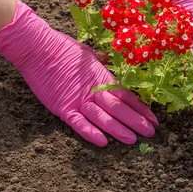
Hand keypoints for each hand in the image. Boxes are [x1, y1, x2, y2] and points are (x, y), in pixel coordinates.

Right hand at [0, 0, 157, 146]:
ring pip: (103, 118)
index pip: (127, 96)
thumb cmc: (64, 48)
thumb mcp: (89, 55)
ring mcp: (78, 100)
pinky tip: (103, 142)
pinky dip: (90, 133)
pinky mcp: (63, 108)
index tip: (153, 119)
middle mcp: (94, 91)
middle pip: (119, 109)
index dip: (141, 109)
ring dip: (119, 130)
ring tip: (133, 140)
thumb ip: (101, 64)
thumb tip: (109, 63)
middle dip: (137, 122)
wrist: (39, 49)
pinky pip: (79, 124)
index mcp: (103, 77)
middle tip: (151, 133)